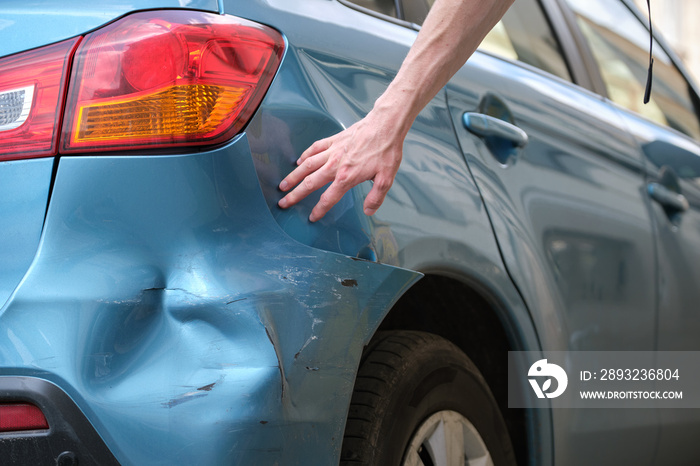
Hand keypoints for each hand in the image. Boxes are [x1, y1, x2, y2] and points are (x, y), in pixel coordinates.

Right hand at [277, 110, 403, 221]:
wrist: (385, 125)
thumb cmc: (386, 150)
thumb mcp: (386, 178)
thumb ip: (376, 197)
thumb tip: (368, 210)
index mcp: (347, 177)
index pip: (328, 198)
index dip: (319, 210)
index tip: (312, 217)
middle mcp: (335, 165)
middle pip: (310, 183)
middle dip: (295, 195)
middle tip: (284, 202)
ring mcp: (332, 151)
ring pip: (307, 165)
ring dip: (293, 176)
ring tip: (283, 184)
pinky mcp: (334, 140)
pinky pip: (314, 148)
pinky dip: (305, 155)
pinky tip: (299, 161)